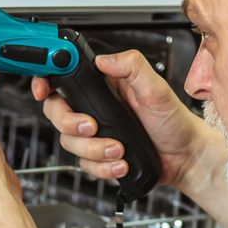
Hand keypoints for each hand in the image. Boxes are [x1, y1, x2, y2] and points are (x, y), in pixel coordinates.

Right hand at [31, 51, 226, 195]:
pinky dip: (103, 168)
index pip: (64, 80)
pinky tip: (121, 163)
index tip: (43, 90)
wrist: (184, 157)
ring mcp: (96, 134)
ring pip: (70, 143)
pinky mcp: (99, 157)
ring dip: (94, 150)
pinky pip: (85, 166)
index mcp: (104, 86)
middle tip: (93, 127)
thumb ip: (131, 67)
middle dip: (72, 124)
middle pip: (58, 114)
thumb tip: (103, 59)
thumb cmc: (174, 121)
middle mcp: (95, 109)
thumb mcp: (156, 88)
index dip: (46, 83)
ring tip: (119, 150)